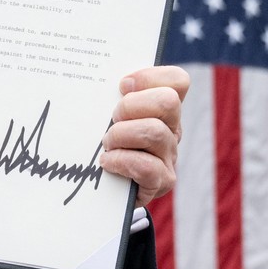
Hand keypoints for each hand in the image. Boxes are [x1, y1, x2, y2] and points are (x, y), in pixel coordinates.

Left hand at [100, 66, 189, 207]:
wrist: (101, 192)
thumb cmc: (101, 145)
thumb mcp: (104, 117)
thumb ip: (107, 98)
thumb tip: (91, 81)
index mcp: (162, 109)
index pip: (177, 81)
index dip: (150, 77)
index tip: (122, 86)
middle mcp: (171, 129)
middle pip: (168, 102)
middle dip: (130, 107)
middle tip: (112, 119)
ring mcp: (169, 156)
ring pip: (155, 132)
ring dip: (121, 135)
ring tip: (106, 144)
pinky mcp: (161, 181)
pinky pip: (147, 167)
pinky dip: (122, 161)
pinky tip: (107, 163)